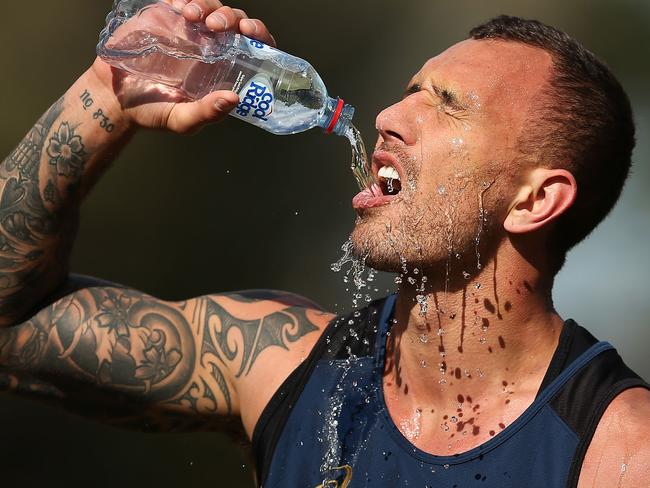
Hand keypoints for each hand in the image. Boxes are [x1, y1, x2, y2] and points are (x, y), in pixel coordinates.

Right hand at [88, 0, 276, 133]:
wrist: (114, 99)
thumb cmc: (152, 112)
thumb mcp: (182, 120)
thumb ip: (207, 113)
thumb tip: (233, 99)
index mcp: (223, 70)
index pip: (253, 49)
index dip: (259, 37)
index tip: (252, 34)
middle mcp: (211, 48)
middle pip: (235, 22)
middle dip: (234, 18)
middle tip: (222, 26)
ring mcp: (189, 31)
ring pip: (212, 6)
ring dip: (210, 6)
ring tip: (195, 17)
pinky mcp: (165, 18)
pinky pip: (182, 0)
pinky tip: (182, 9)